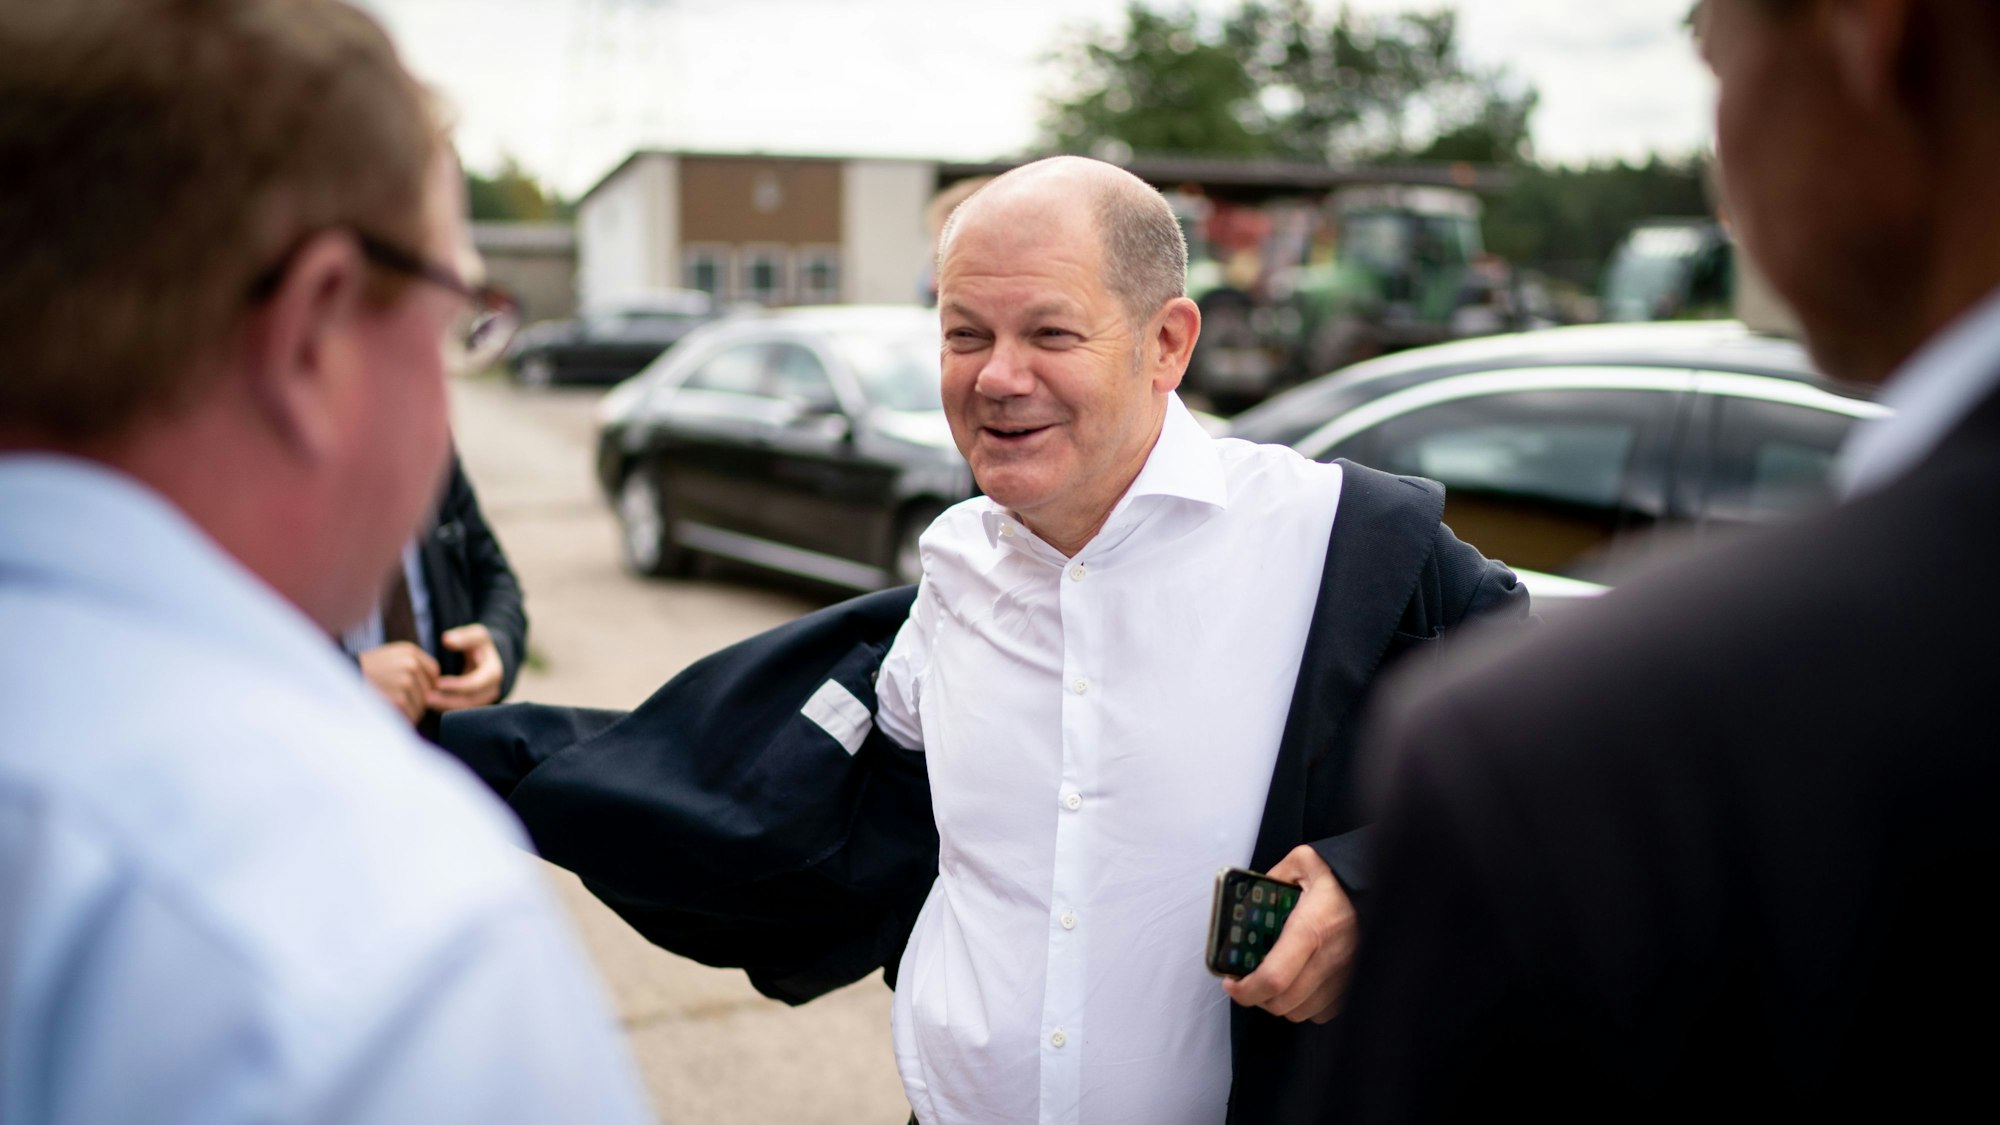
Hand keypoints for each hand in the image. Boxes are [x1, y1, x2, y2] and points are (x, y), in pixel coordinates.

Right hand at [359, 641, 439, 722]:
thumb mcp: (388, 658)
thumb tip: (437, 685)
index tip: (413, 692)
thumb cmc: (362, 672)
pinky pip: (411, 716)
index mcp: (409, 652)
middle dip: (416, 701)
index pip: (433, 672)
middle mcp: (411, 664)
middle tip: (395, 703)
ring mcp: (406, 681)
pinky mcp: (399, 699)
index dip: (426, 685)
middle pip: (429, 691)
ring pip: (421, 706)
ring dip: (408, 712)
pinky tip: (386, 714)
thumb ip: (411, 666)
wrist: (337, 680)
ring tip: (388, 708)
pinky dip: (401, 720)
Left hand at [429, 623, 503, 710]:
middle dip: (447, 701)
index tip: (436, 682)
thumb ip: (463, 637)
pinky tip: (429, 703)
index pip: (475, 684)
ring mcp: (484, 699)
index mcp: (494, 673)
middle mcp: (492, 690)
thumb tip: (447, 640)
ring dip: (444, 707)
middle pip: (470, 701)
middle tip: (426, 697)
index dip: (456, 685)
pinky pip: (460, 711)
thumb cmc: (479, 645)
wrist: (487, 657)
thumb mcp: (476, 635)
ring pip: (464, 710)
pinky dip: (445, 708)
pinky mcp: (474, 704)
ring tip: (424, 701)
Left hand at [1221, 844, 1358, 1023]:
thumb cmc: (1342, 878)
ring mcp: (1345, 977)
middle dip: (1256, 997)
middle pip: (1283, 1003)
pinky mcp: (1355, 987)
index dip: (1245, 989)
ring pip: (1300, 1012)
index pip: (1273, 978)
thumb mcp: (1303, 863)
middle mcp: (1330, 959)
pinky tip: (1300, 984)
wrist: (1386, 886)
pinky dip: (1305, 1005)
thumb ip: (1270, 877)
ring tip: (1273, 981)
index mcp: (1311, 928)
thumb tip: (1246, 896)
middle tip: (1247, 981)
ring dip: (1280, 1002)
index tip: (1231, 982)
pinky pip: (1322, 1013)